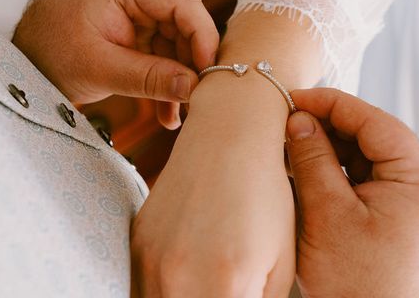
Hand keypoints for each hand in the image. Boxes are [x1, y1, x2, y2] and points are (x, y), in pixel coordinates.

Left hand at [12, 0, 218, 128]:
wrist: (20, 55)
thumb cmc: (47, 48)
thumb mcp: (99, 67)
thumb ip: (149, 77)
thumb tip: (193, 86)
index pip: (184, 3)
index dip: (202, 38)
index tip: (208, 74)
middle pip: (185, 24)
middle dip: (190, 64)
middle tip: (196, 100)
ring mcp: (139, 8)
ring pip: (177, 43)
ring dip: (178, 79)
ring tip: (176, 114)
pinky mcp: (136, 28)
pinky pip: (162, 52)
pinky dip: (164, 80)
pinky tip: (166, 111)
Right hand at [130, 71, 295, 296]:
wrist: (229, 136)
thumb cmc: (267, 194)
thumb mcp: (280, 261)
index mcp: (226, 283)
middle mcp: (178, 275)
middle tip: (228, 293)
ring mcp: (151, 258)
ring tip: (213, 286)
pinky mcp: (138, 243)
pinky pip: (141, 288)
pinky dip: (164, 294)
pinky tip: (187, 282)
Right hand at [286, 88, 418, 297]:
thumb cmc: (356, 284)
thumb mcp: (327, 213)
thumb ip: (313, 158)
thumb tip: (298, 119)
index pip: (372, 120)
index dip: (329, 104)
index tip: (294, 98)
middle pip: (369, 135)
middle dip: (326, 127)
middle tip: (286, 123)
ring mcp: (412, 198)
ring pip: (364, 155)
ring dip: (327, 149)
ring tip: (290, 147)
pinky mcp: (397, 212)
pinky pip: (364, 177)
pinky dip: (335, 171)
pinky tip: (306, 169)